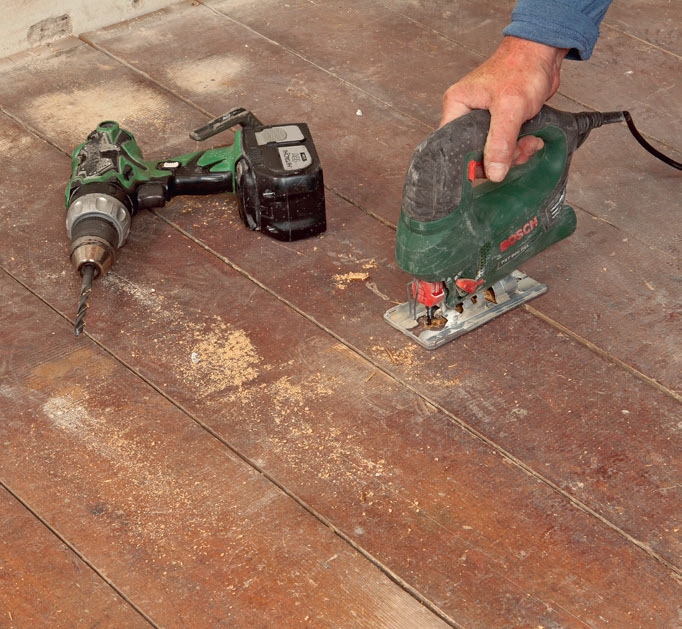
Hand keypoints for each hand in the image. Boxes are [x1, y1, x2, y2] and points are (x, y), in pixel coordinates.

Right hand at [441, 36, 567, 181]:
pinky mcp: (500, 123)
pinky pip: (505, 146)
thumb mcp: (510, 108)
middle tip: (517, 152)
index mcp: (457, 107)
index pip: (452, 146)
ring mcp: (484, 120)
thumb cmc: (522, 68)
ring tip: (530, 142)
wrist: (544, 53)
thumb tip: (493, 174)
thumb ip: (500, 143)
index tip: (489, 168)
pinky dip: (519, 147)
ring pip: (492, 152)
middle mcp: (466, 114)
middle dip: (498, 158)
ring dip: (514, 153)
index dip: (468, 162)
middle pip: (474, 153)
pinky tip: (532, 139)